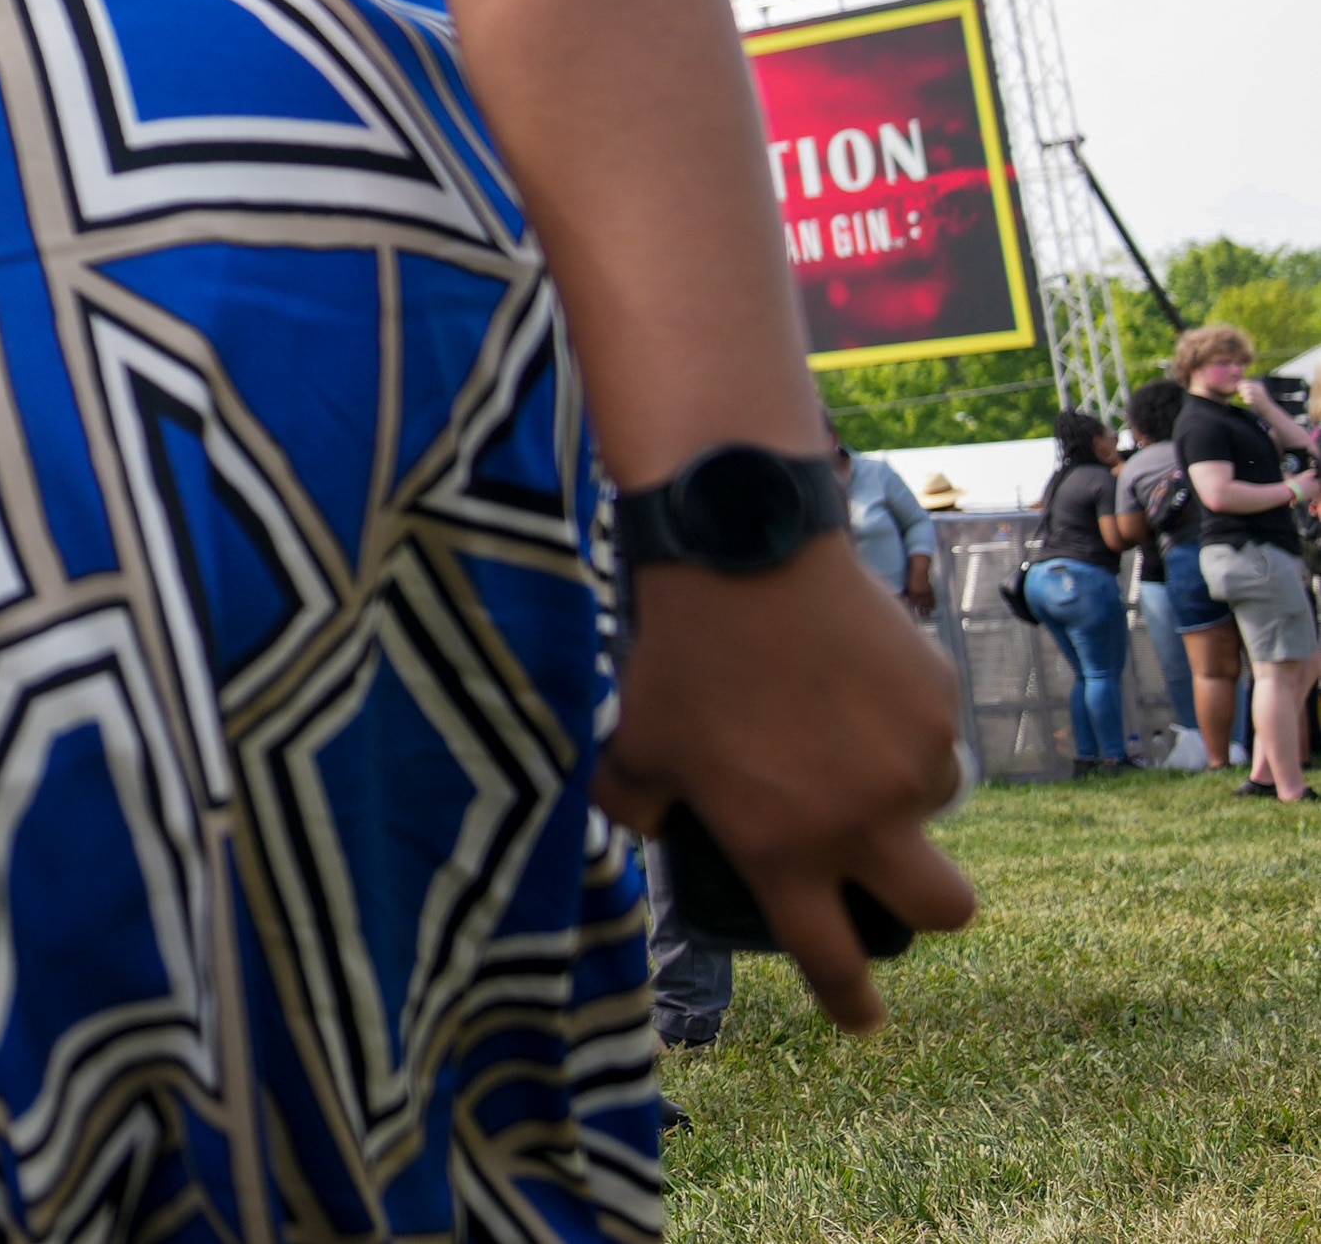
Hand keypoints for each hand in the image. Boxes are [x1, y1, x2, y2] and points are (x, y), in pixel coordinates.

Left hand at [601, 551, 975, 1029]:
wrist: (743, 554)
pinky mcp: (942, 704)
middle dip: (926, 913)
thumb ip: (632, 803)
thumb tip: (638, 825)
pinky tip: (851, 680)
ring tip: (836, 735)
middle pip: (943, 912)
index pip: (833, 958)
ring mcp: (915, 764)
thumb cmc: (678, 655)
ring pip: (936, 811)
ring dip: (903, 797)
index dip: (851, 1002)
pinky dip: (904, 728)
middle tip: (893, 884)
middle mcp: (864, 822)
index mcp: (786, 850)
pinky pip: (935, 737)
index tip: (864, 1021)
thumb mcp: (633, 742)